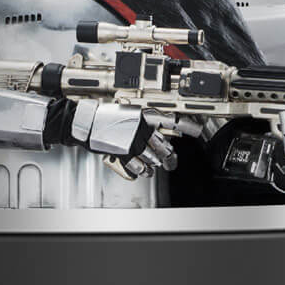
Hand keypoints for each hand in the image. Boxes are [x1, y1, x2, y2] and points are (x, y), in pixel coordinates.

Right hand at [63, 100, 177, 179]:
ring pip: (152, 158)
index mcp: (143, 114)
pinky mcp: (123, 152)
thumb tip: (157, 133)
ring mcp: (132, 140)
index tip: (197, 130)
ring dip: (153, 165)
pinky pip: (138, 166)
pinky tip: (142, 171)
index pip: (171, 119)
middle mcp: (141, 127)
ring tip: (151, 166)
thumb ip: (143, 122)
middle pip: (163, 146)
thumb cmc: (104, 117)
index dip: (187, 125)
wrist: (86, 122)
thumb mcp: (127, 113)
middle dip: (167, 156)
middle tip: (169, 160)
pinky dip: (141, 171)